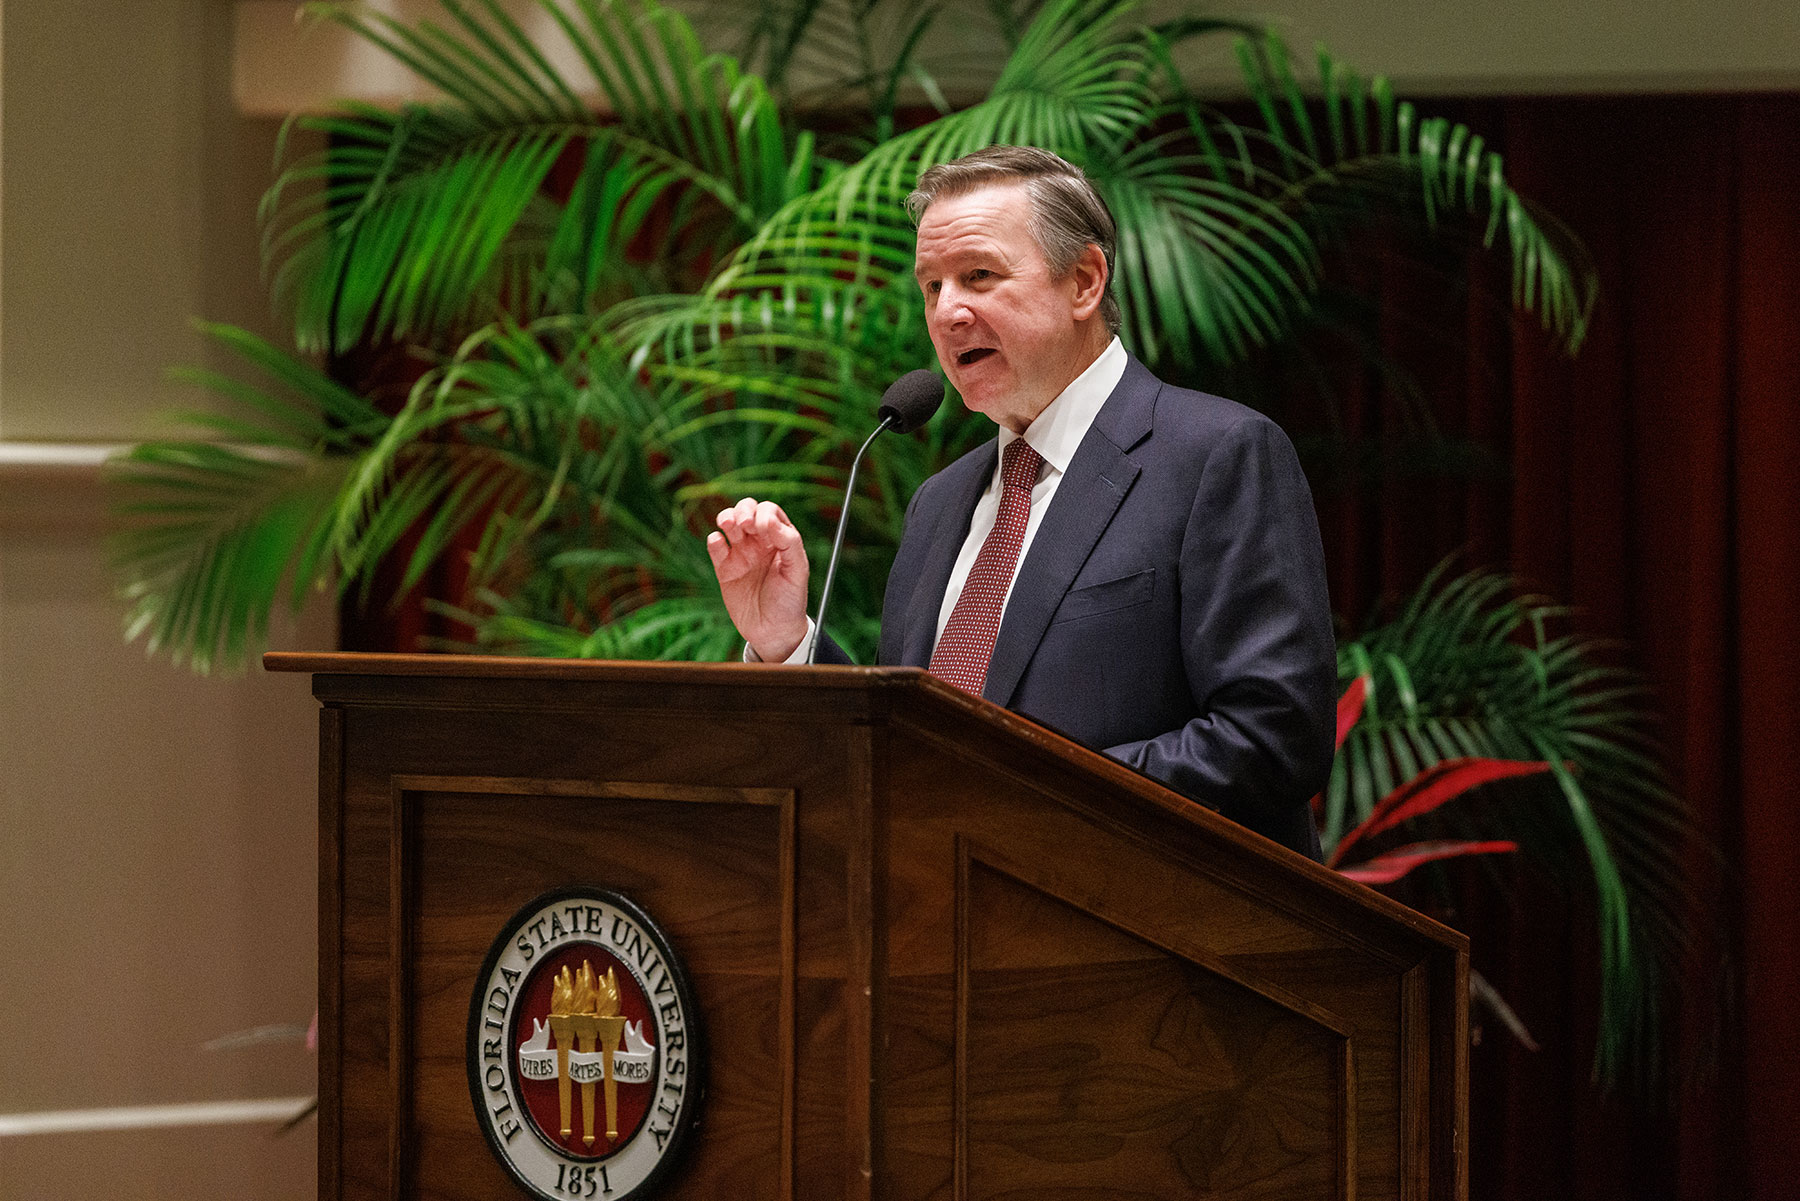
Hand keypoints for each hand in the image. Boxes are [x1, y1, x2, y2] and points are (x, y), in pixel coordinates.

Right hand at [706, 497, 810, 661]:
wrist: (773, 632)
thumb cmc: (790, 601)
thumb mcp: (798, 572)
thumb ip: (789, 543)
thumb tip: (770, 521)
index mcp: (780, 540)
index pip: (769, 512)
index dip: (764, 513)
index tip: (763, 528)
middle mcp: (760, 543)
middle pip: (747, 511)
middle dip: (743, 510)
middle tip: (745, 523)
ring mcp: (741, 554)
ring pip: (729, 524)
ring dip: (726, 517)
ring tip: (728, 525)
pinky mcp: (725, 569)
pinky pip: (715, 547)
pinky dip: (713, 540)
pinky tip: (718, 544)